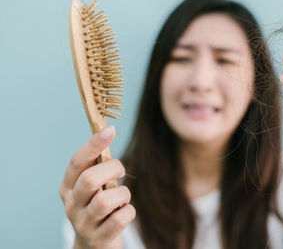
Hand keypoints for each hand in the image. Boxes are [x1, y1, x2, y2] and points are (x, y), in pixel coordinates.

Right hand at [58, 126, 135, 248]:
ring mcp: (83, 224)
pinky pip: (120, 218)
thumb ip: (97, 165)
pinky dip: (129, 212)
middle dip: (113, 169)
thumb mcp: (93, 186)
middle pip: (90, 179)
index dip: (93, 144)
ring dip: (123, 194)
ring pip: (106, 200)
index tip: (110, 130)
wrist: (94, 244)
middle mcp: (71, 205)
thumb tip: (107, 132)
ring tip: (122, 197)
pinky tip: (125, 212)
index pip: (77, 162)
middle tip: (121, 171)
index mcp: (68, 187)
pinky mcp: (98, 238)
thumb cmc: (98, 205)